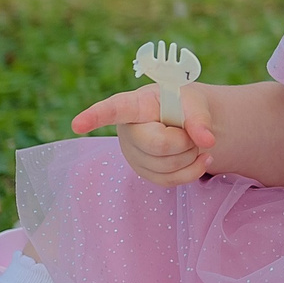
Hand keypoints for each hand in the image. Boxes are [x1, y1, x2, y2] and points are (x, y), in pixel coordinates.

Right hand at [72, 83, 216, 187]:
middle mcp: (127, 129)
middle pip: (157, 145)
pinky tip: (201, 157)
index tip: (77, 124)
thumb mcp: (194, 101)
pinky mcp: (145, 172)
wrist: (186, 120)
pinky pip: (171, 181)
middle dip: (185, 141)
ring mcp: (133, 154)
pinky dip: (193, 170)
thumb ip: (200, 118)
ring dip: (191, 155)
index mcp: (134, 104)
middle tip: (191, 130)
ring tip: (190, 139)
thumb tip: (206, 141)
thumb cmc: (183, 104)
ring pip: (166, 166)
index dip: (95, 117)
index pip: (113, 109)